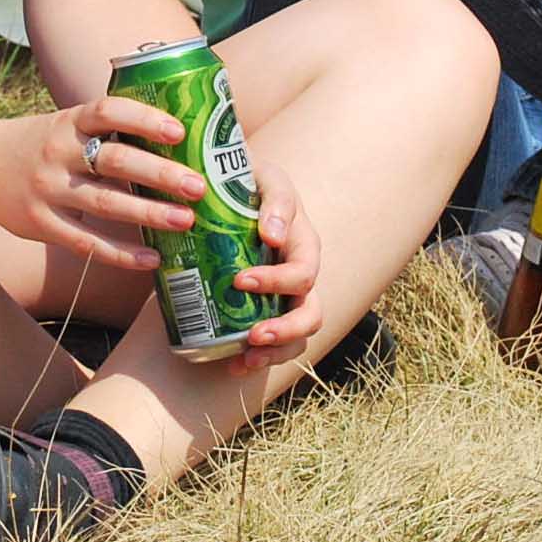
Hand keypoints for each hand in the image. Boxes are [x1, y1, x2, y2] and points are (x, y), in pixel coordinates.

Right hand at [0, 95, 210, 274]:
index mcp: (69, 121)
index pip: (109, 111)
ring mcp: (48, 190)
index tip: (179, 131)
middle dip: (160, 174)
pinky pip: (86, 242)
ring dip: (150, 215)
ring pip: (105, 204)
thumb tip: (177, 142)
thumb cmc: (40, 144)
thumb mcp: (66, 124)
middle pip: (115, 161)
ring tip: (186, 220)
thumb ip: (107, 132)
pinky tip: (152, 258)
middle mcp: (58, 152)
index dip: (145, 119)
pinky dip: (121, 253)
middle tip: (198, 186)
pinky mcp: (41, 225)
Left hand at [226, 147, 323, 372]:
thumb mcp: (267, 178)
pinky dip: (257, 359)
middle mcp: (301, 277)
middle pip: (311, 315)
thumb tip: (274, 234)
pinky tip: (233, 363)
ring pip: (298, 338)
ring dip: (274, 352)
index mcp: (304, 245)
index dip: (277, 282)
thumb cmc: (251, 181)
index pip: (303, 272)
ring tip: (244, 359)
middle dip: (286, 330)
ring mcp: (286, 298)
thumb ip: (276, 199)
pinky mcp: (267, 311)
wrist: (230, 190)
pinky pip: (275, 345)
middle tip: (253, 335)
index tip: (240, 280)